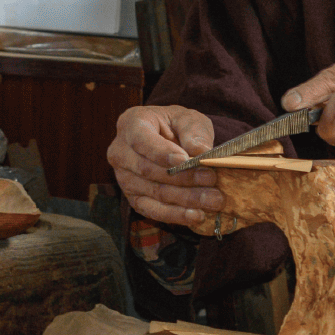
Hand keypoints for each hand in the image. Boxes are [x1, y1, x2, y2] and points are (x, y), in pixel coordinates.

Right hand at [107, 105, 225, 228]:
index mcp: (131, 124)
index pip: (141, 140)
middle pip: (149, 170)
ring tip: (213, 200)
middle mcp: (121, 152)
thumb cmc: (175, 126)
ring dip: (185, 199)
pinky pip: (153, 211)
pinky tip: (196, 216)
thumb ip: (193, 131)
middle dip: (183, 177)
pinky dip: (175, 215)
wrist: (166, 139)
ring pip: (154, 192)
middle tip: (211, 179)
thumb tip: (201, 151)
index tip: (185, 160)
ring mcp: (124, 178)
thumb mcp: (187, 119)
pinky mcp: (134, 199)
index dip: (161, 152)